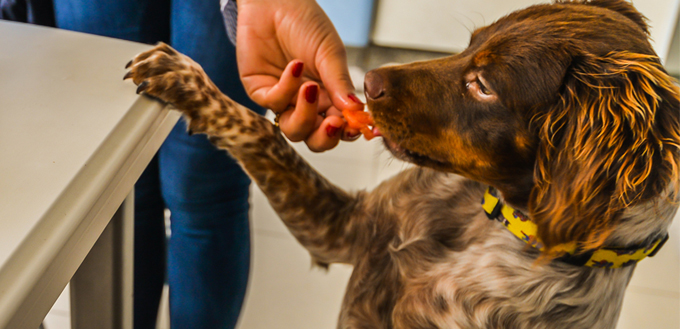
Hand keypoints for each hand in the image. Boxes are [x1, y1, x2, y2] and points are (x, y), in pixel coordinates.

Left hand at [235, 0, 364, 151]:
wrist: (275, 1)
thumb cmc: (306, 23)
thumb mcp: (330, 53)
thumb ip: (340, 83)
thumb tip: (356, 110)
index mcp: (328, 97)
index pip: (339, 127)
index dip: (347, 132)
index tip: (355, 126)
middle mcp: (306, 104)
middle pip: (315, 139)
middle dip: (325, 137)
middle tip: (334, 123)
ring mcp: (283, 100)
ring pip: (293, 130)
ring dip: (304, 115)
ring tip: (310, 88)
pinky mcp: (260, 91)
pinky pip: (273, 103)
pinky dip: (286, 87)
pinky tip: (295, 65)